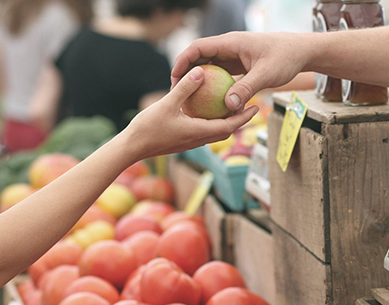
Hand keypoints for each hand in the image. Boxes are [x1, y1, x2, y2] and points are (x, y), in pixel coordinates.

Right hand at [126, 66, 258, 160]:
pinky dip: (211, 122)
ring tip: (232, 107)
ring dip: (226, 122)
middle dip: (240, 120)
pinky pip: (203, 131)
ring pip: (215, 132)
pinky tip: (206, 110)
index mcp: (199, 132)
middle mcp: (198, 140)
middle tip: (250, 106)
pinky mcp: (182, 141)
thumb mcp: (167, 104)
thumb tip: (201, 71)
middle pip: (226, 131)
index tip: (256, 107)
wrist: (131, 148)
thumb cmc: (148, 128)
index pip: (229, 126)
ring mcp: (190, 142)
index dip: (244, 117)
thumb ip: (185, 88)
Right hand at [171, 32, 309, 112]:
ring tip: (189, 99)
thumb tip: (228, 106)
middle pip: (200, 57)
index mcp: (231, 43)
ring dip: (199, 81)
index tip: (174, 78)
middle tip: (177, 92)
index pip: (198, 47)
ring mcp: (234, 56)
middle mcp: (229, 47)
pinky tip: (210, 103)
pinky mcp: (239, 65)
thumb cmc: (285, 58)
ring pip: (209, 66)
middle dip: (186, 73)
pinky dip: (214, 86)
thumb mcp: (266, 75)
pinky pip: (221, 75)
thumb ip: (246, 89)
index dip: (183, 61)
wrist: (301, 52)